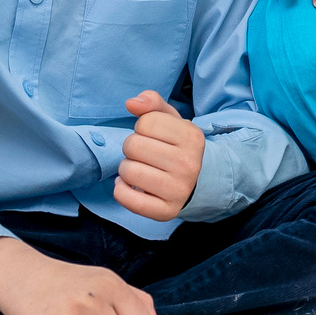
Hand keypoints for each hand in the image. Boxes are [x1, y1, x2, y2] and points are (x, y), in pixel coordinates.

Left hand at [116, 89, 206, 220]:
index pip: (145, 122)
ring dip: (127, 169)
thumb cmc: (174, 146)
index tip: (155, 137)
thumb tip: (131, 103)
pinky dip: (121, 190)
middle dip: (132, 148)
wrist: (194, 182)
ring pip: (127, 171)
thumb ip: (151, 103)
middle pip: (132, 145)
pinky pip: (125, 197)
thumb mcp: (170, 120)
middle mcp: (189, 164)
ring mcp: (179, 190)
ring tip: (142, 170)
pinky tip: (132, 186)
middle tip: (146, 155)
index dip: (143, 128)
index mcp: (192, 137)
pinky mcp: (165, 211)